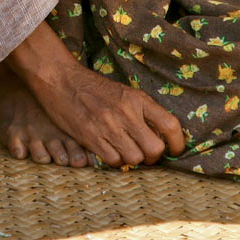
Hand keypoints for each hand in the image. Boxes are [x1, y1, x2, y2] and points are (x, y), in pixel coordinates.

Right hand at [5, 24, 184, 167]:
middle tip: (145, 155)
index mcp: (138, 99)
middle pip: (154, 149)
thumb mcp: (124, 93)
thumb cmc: (94, 88)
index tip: (175, 151)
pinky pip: (112, 161)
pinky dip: (114, 161)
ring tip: (125, 152)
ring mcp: (108, 125)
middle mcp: (126, 112)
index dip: (178, 144)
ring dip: (132, 160)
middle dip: (153, 157)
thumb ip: (142, 112)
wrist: (61, 79)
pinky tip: (110, 152)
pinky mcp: (90, 136)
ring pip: (134, 159)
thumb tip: (161, 136)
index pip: (170, 125)